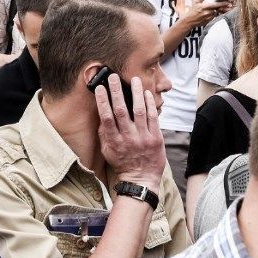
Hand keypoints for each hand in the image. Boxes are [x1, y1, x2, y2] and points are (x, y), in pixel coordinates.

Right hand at [95, 74, 164, 190]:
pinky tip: (146, 93)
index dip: (103, 101)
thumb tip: (102, 114)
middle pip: (122, 111)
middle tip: (114, 77)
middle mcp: (128, 138)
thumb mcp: (107, 150)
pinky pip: (153, 118)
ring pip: (139, 111)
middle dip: (117, 92)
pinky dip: (150, 104)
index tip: (100, 88)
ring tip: (134, 80)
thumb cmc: (122, 163)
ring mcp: (143, 138)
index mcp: (114, 141)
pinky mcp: (156, 138)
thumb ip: (104, 133)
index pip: (106, 117)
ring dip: (136, 93)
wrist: (140, 179)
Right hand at [182, 0, 230, 27]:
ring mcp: (209, 17)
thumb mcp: (196, 1)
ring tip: (221, 9)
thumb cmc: (193, 10)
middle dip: (223, 7)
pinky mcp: (209, 21)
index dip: (223, 3)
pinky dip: (215, 14)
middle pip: (218, 9)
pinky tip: (215, 13)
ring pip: (216, 13)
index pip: (216, 4)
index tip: (228, 2)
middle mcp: (207, 12)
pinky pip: (214, 17)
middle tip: (229, 5)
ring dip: (219, 11)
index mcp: (205, 6)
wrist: (189, 20)